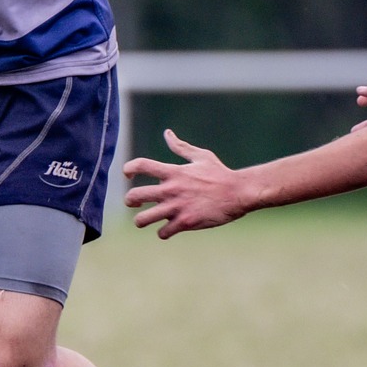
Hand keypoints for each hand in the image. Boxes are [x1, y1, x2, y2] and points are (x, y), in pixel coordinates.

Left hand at [122, 129, 250, 238]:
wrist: (238, 193)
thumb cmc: (220, 174)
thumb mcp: (201, 156)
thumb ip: (181, 147)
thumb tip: (167, 133)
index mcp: (173, 172)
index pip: (141, 165)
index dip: (129, 168)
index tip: (128, 174)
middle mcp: (171, 190)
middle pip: (135, 196)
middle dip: (130, 200)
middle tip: (133, 203)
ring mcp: (177, 208)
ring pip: (142, 219)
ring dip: (141, 220)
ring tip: (145, 219)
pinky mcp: (185, 223)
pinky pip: (163, 232)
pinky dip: (163, 232)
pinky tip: (168, 229)